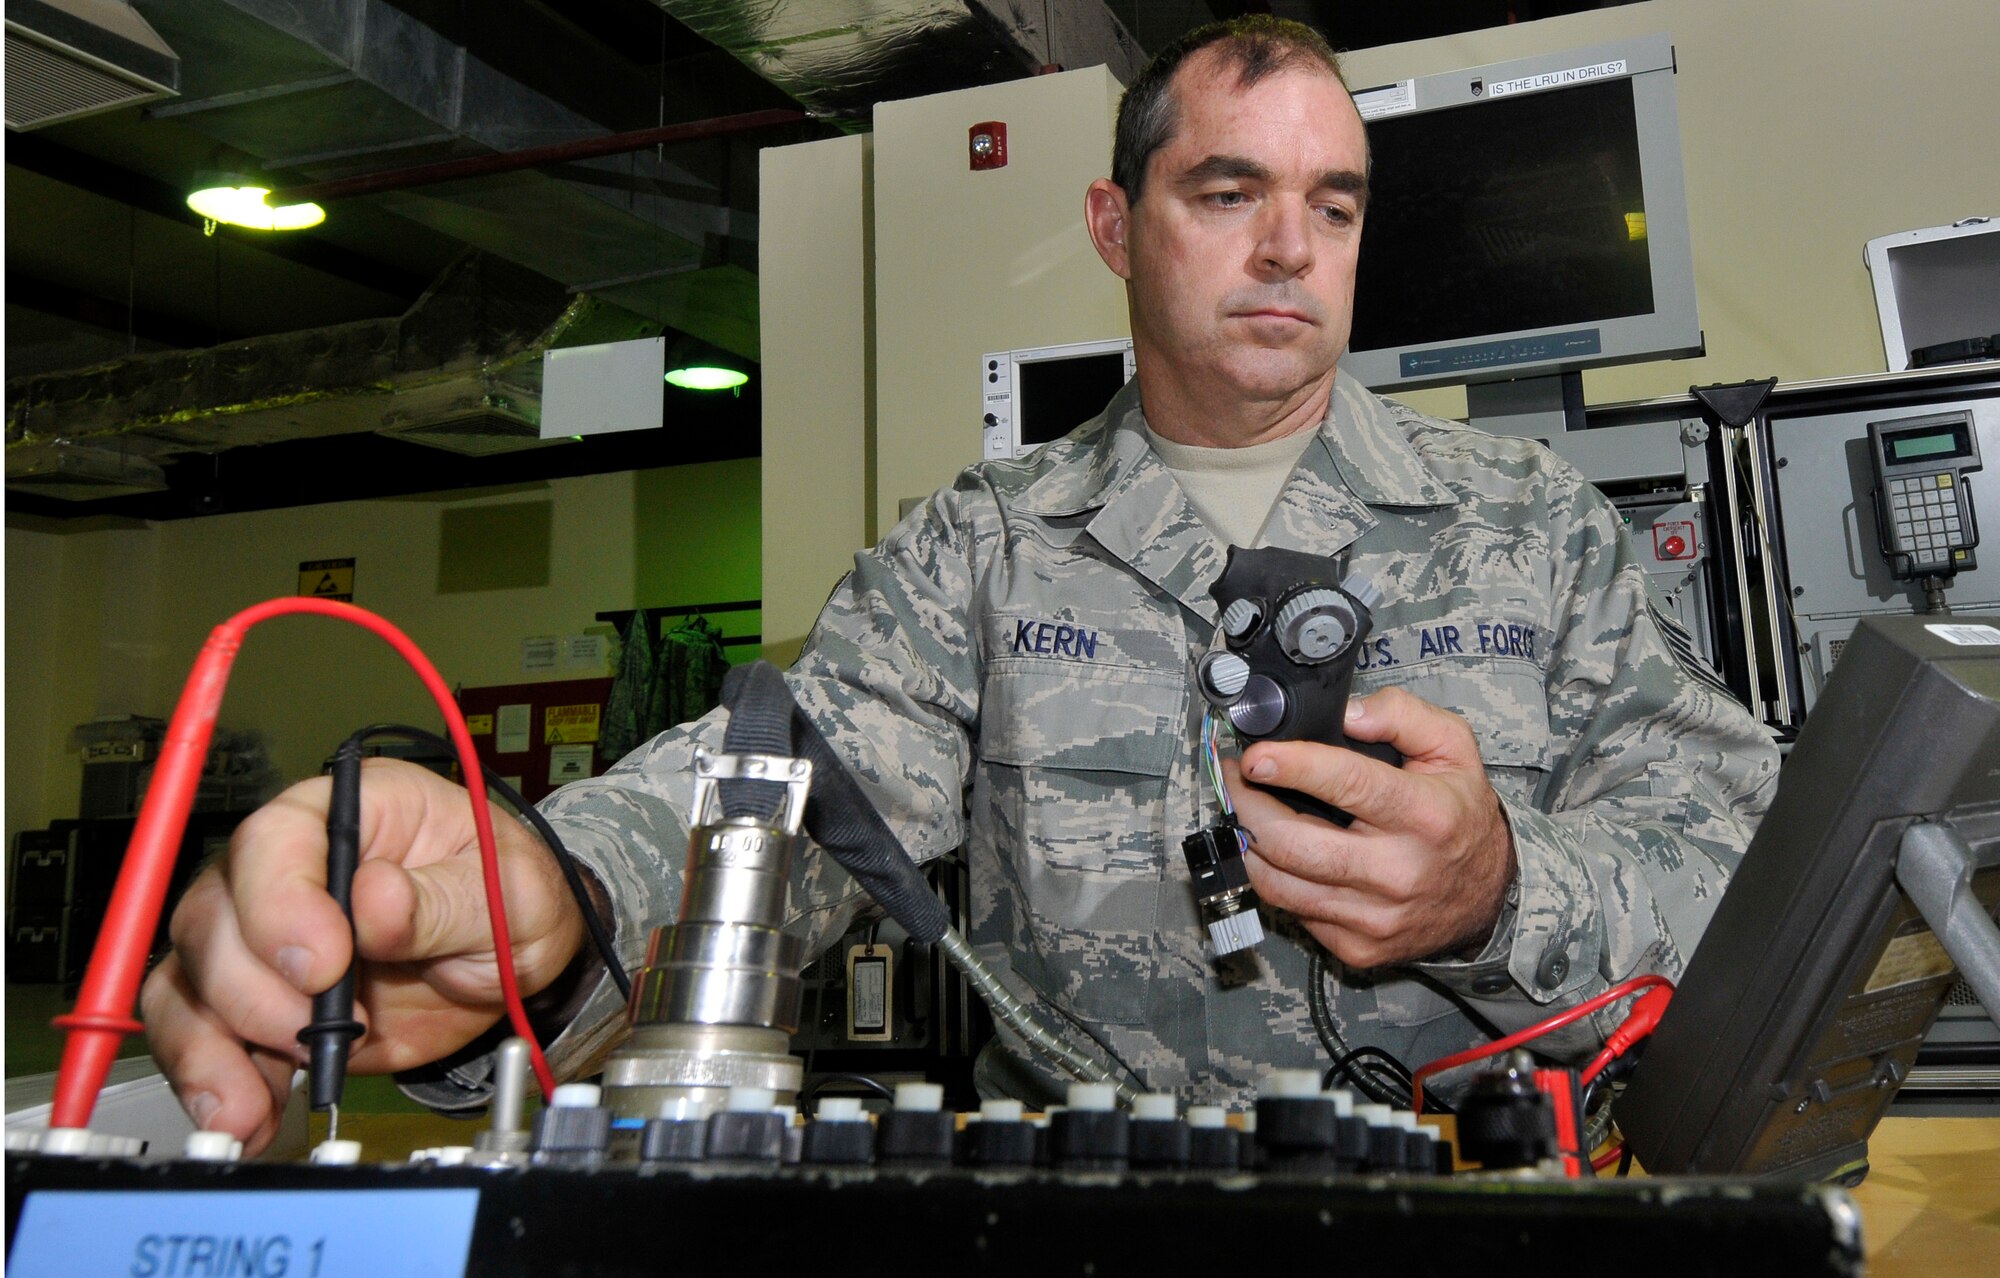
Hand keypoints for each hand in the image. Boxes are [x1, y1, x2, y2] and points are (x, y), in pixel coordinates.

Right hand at [141, 759, 585, 1153]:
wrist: (509, 959)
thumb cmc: (506, 898)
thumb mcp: (507, 893)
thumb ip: (442, 900)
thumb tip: (374, 901)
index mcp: (354, 811)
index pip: (277, 839)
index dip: (280, 902)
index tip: (322, 965)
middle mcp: (289, 865)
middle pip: (214, 915)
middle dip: (251, 989)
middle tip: (312, 1034)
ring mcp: (261, 933)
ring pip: (190, 980)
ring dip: (210, 1049)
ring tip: (252, 1105)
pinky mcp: (258, 999)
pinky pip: (200, 1035)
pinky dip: (214, 1080)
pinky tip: (246, 1115)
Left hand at [1227, 686, 1515, 967]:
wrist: (1488, 896)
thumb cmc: (1459, 814)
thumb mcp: (1453, 748)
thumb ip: (1403, 716)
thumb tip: (1347, 714)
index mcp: (1425, 815)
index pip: (1348, 785)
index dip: (1293, 766)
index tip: (1254, 755)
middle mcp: (1399, 871)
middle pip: (1294, 842)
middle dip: (1247, 806)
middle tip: (1233, 779)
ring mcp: (1376, 917)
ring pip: (1280, 884)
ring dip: (1247, 843)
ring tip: (1243, 810)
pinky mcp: (1358, 947)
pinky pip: (1293, 911)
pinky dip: (1274, 878)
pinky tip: (1275, 852)